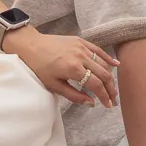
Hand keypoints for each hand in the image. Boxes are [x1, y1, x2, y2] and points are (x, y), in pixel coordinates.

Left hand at [5, 29, 119, 107]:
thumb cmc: (39, 67)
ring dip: (110, 76)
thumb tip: (91, 103)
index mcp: (74, 69)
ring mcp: (81, 47)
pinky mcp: (80, 41)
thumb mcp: (54, 85)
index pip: (96, 85)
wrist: (30, 45)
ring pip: (102, 63)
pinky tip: (115, 65)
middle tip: (113, 99)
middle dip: (110, 88)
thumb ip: (74, 95)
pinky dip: (107, 58)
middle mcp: (81, 57)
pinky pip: (97, 50)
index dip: (104, 96)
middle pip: (103, 74)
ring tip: (112, 87)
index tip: (108, 105)